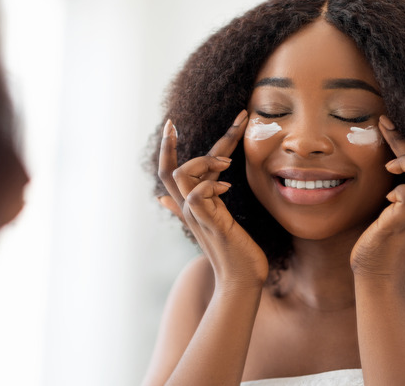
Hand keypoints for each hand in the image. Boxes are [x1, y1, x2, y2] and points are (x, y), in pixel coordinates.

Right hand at [158, 110, 268, 288]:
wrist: (240, 281)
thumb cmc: (232, 252)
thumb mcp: (211, 223)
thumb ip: (189, 207)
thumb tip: (163, 197)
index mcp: (192, 204)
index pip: (171, 171)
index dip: (169, 148)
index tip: (170, 123)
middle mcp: (190, 208)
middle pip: (168, 171)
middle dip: (172, 143)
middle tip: (182, 123)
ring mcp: (198, 216)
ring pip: (181, 177)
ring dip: (203, 162)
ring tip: (226, 163)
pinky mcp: (210, 223)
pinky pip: (197, 197)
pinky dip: (210, 185)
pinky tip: (226, 186)